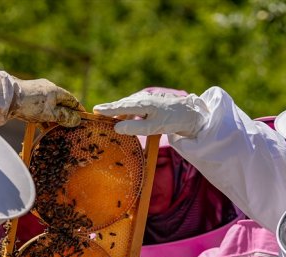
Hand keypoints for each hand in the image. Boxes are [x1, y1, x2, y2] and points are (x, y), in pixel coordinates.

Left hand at [10, 77, 84, 126]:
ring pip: (50, 107)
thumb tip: (77, 120)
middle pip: (61, 104)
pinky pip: (41, 108)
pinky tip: (43, 126)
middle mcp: (48, 89)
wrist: (6, 98)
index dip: (79, 110)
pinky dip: (44, 117)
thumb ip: (64, 117)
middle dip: (66, 115)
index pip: (72, 100)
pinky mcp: (28, 98)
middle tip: (70, 127)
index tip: (84, 118)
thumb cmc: (30, 105)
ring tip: (56, 129)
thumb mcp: (50, 113)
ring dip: (54, 118)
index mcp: (56, 90)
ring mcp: (37, 93)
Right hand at [93, 91, 208, 137]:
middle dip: (111, 109)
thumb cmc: (172, 121)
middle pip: (123, 104)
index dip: (107, 109)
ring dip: (119, 111)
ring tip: (109, 117)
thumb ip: (135, 128)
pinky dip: (128, 111)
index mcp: (142, 104)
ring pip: (129, 105)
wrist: (190, 114)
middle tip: (98, 113)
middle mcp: (143, 99)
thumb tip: (116, 127)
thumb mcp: (153, 127)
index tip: (95, 110)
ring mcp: (147, 100)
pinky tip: (126, 117)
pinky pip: (135, 107)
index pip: (121, 106)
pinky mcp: (151, 103)